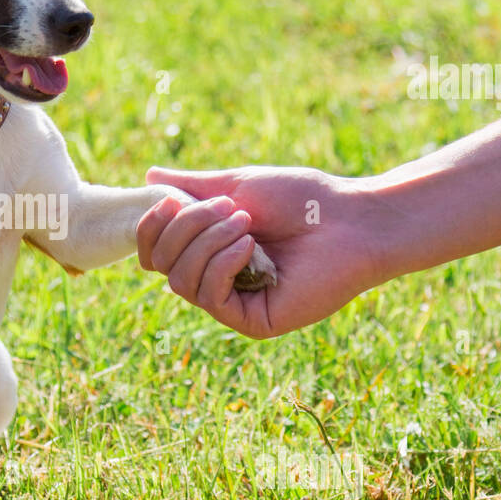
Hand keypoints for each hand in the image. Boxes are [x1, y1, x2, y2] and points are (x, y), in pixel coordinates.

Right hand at [137, 166, 391, 337]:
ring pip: (182, 281)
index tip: (170, 199)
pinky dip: (223, 264)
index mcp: (208, 252)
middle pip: (161, 265)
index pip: (154, 253)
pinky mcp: (253, 321)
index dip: (150, 228)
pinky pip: (211, 298)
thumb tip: (149, 177)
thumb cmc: (301, 199)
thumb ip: (192, 188)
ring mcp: (234, 304)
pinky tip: (250, 246)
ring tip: (247, 223)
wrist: (351, 219)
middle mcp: (216, 280)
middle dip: (187, 228)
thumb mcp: (236, 186)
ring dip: (209, 243)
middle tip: (232, 207)